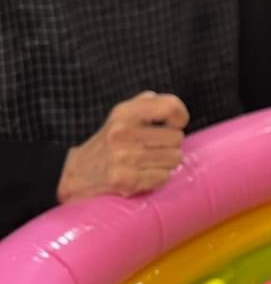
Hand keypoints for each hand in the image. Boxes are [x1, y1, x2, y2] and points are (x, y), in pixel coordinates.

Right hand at [58, 92, 189, 201]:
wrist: (78, 173)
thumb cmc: (110, 141)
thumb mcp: (123, 114)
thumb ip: (149, 103)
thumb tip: (175, 109)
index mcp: (124, 113)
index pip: (169, 106)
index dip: (180, 116)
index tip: (175, 124)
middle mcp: (122, 133)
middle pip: (177, 138)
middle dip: (170, 144)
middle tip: (154, 147)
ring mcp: (124, 158)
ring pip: (174, 159)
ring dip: (166, 162)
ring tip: (148, 161)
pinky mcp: (126, 181)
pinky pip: (163, 177)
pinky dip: (158, 177)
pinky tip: (143, 174)